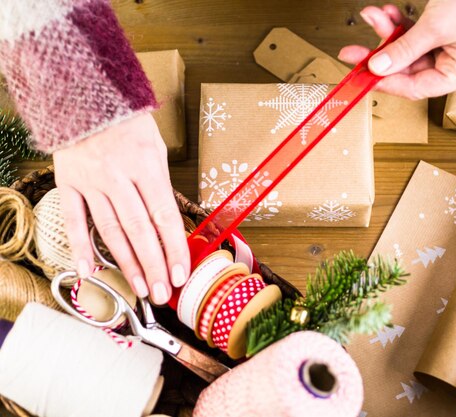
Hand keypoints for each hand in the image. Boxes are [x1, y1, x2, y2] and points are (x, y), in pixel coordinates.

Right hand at [53, 114, 189, 304]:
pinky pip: (74, 220)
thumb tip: (168, 224)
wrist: (85, 95)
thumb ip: (160, 184)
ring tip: (138, 289)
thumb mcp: (156, 147)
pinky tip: (88, 271)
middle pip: (139, 230)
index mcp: (147, 166)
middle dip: (153, 266)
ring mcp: (90, 182)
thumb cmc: (128, 122)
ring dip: (125, 263)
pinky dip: (80, 247)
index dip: (173, 248)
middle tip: (161, 293)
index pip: (164, 216)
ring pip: (110, 231)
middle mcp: (119, 177)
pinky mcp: (68, 183)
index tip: (181, 274)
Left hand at [338, 1, 455, 99]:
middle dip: (380, 54)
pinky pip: (413, 35)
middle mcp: (454, 66)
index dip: (387, 83)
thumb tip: (377, 68)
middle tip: (353, 51)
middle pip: (406, 69)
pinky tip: (386, 13)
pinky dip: (399, 24)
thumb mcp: (436, 28)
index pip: (416, 88)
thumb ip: (404, 50)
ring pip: (406, 50)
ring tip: (374, 16)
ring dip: (388, 32)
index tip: (363, 77)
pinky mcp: (440, 34)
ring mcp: (446, 50)